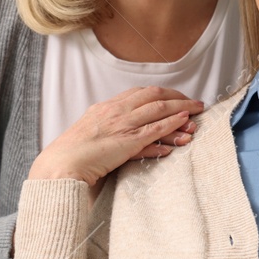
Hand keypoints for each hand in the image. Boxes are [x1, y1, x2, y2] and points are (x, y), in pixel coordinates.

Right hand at [28, 86, 203, 189]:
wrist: (61, 166)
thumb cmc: (72, 157)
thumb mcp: (93, 137)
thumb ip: (111, 132)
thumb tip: (133, 138)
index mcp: (105, 108)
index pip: (139, 93)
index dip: (161, 93)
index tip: (175, 97)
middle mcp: (115, 111)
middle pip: (153, 95)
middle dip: (177, 96)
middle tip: (194, 102)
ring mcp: (121, 124)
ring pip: (158, 109)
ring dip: (181, 109)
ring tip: (197, 111)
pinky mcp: (127, 140)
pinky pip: (155, 128)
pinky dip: (172, 123)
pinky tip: (184, 122)